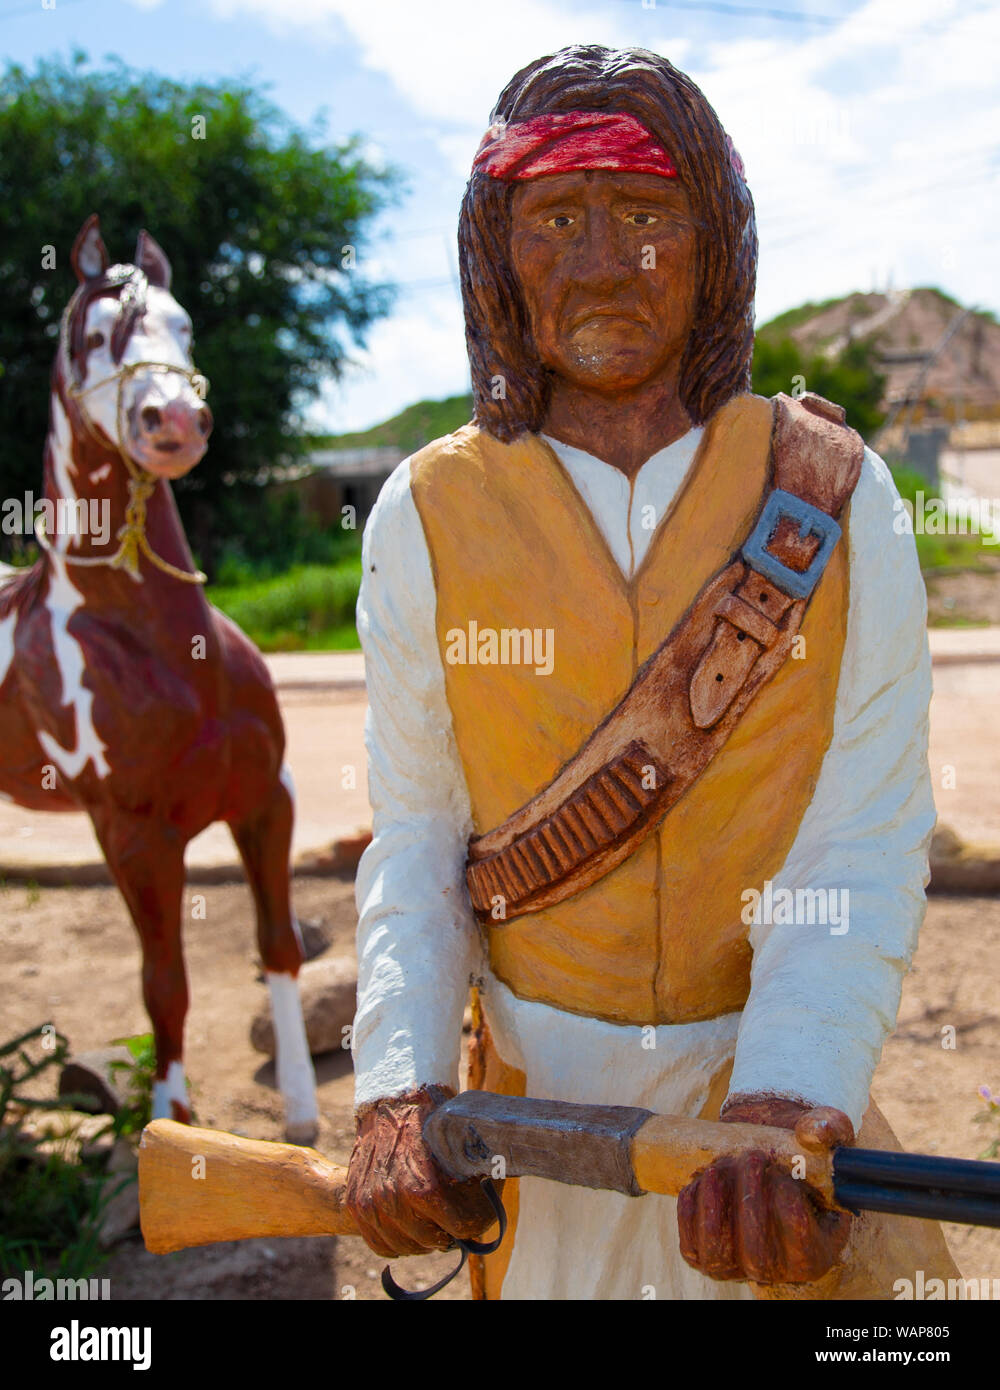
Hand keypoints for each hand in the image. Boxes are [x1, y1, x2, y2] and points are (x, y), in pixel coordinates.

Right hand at [345, 1083, 499, 1258]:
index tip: (476, 1212)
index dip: (474, 1220)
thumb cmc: (432, 1121)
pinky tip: (409, 1232)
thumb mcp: (463, 1145)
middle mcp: (393, 1201)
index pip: (461, 1229)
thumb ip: (479, 1181)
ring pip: (405, 1247)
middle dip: (448, 1230)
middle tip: (453, 1220)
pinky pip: (378, 1244)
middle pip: (432, 1242)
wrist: (395, 1101)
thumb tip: (492, 1210)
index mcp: (423, 1189)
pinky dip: (396, 1243)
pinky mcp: (355, 1204)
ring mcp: (370, 1205)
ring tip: (432, 1225)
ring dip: (423, 1240)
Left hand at [676, 1096, 853, 1284]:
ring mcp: (738, 1267)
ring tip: (717, 1169)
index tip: (784, 1177)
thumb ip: (829, 1128)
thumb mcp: (827, 1138)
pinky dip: (690, 1212)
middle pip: (757, 1255)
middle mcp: (776, 1271)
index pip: (804, 1251)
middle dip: (750, 1202)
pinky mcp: (705, 1256)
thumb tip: (811, 1133)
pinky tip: (701, 1180)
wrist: (764, 1163)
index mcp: (815, 1255)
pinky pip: (691, 1246)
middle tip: (752, 1158)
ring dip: (713, 1210)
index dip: (790, 1211)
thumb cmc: (800, 1155)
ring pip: (719, 1255)